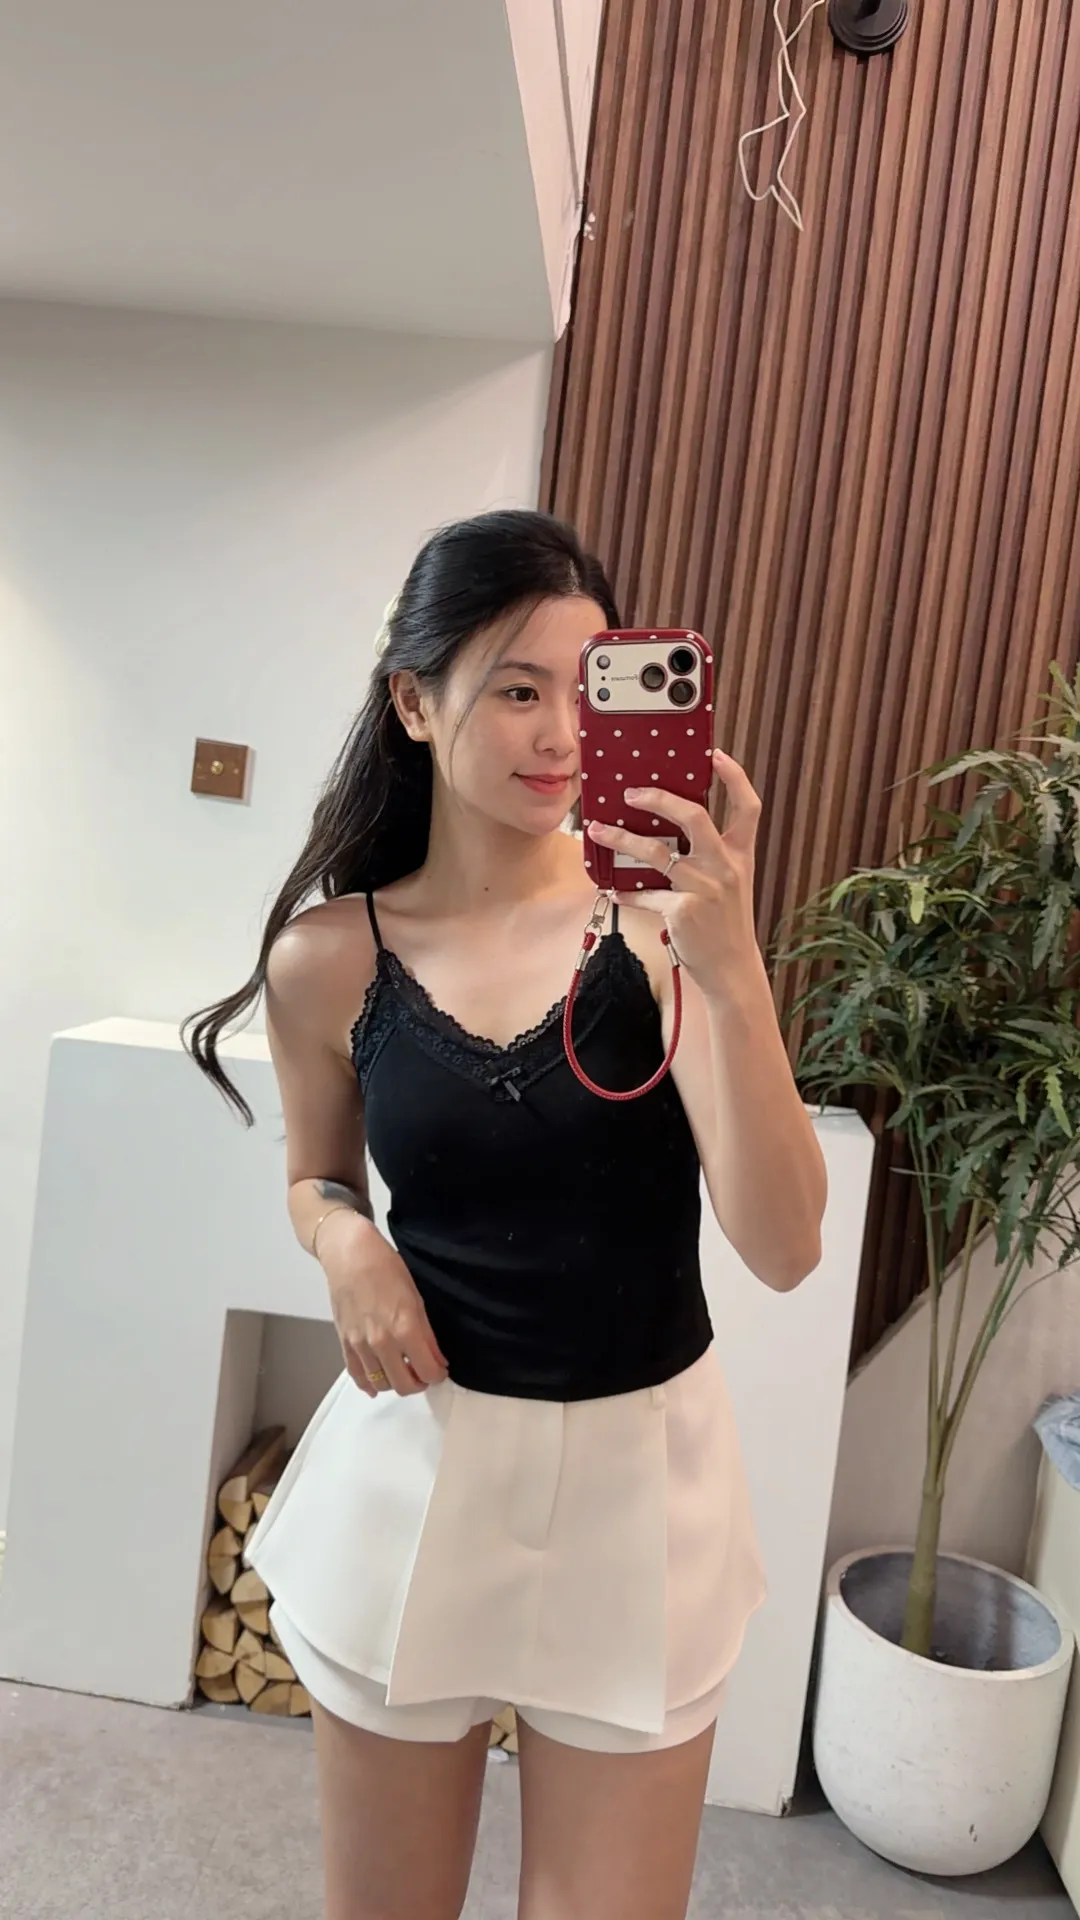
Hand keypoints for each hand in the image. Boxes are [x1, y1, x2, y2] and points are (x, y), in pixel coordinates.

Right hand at [316, 1211, 447, 1396]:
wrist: (349, 1255)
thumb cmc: (386, 1268)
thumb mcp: (416, 1298)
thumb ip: (426, 1334)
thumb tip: (437, 1360)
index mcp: (405, 1329)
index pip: (427, 1371)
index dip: (438, 1374)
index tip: (440, 1369)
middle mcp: (382, 1342)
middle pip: (404, 1385)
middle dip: (418, 1383)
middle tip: (423, 1372)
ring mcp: (360, 1345)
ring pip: (381, 1384)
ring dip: (395, 1382)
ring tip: (402, 1370)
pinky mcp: (344, 1343)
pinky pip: (357, 1375)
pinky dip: (369, 1384)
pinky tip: (377, 1383)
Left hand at [586, 748, 762, 1000]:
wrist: (731, 968)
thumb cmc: (726, 923)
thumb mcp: (731, 884)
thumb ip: (711, 856)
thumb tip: (672, 831)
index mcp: (741, 855)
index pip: (748, 807)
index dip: (734, 777)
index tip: (715, 755)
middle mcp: (725, 867)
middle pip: (695, 817)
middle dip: (661, 799)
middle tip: (632, 792)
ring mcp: (704, 889)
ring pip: (656, 853)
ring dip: (621, 838)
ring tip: (597, 830)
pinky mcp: (682, 911)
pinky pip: (644, 894)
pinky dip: (625, 892)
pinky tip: (611, 889)